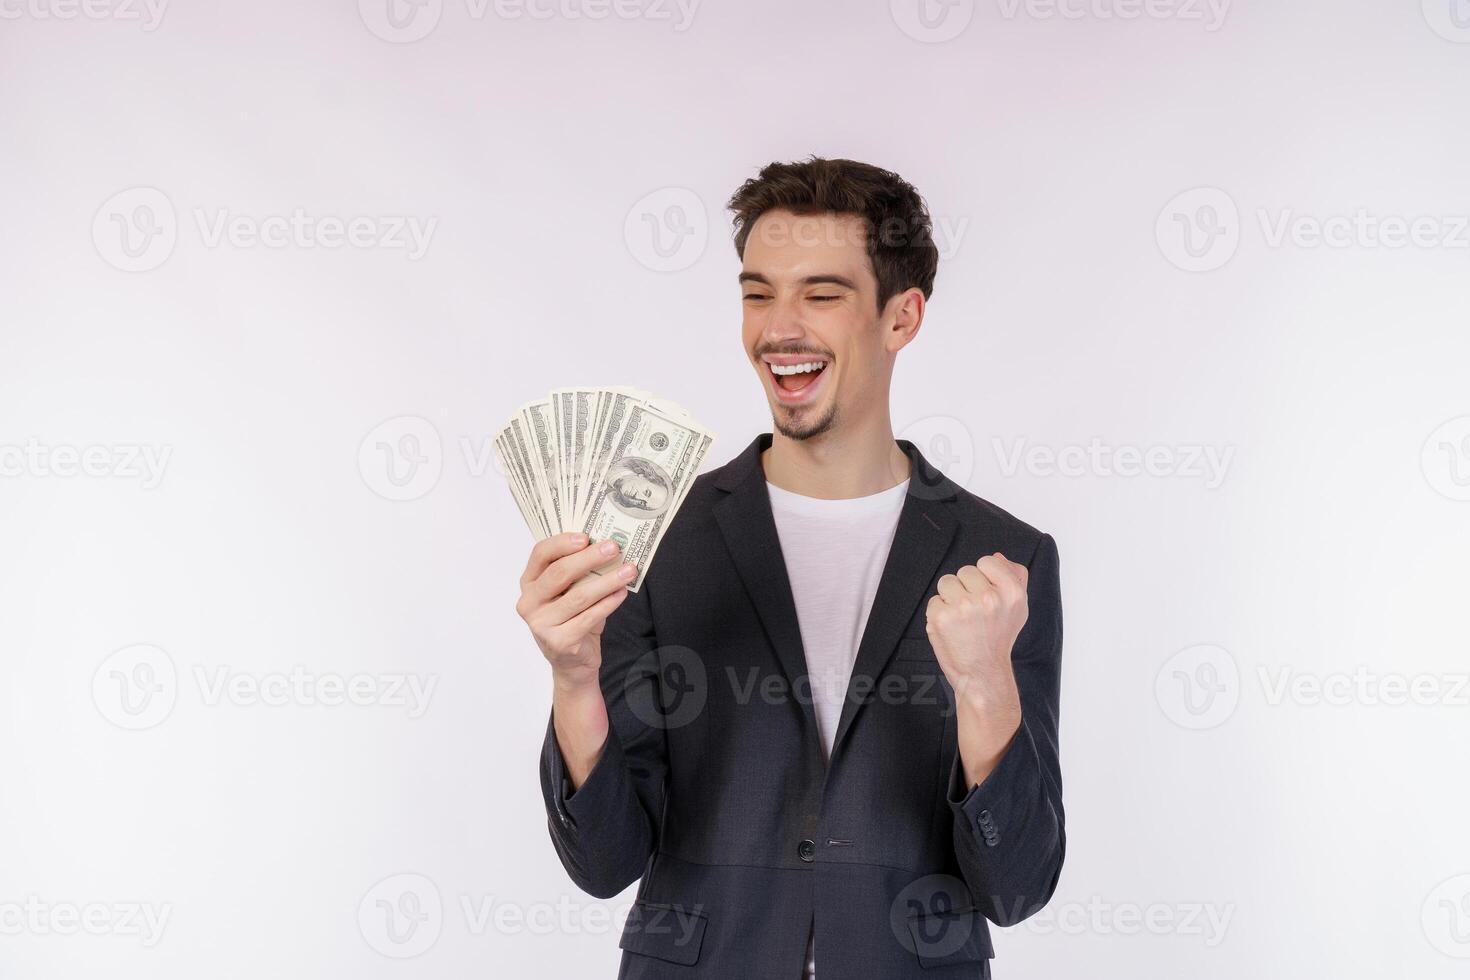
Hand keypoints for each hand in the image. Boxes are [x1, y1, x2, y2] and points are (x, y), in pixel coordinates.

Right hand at [517, 532, 636, 688]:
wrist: (572, 662)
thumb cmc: (572, 619)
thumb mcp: (569, 592)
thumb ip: (578, 572)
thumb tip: (606, 546)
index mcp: (529, 583)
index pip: (540, 554)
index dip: (563, 543)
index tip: (587, 537)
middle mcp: (529, 603)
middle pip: (559, 573)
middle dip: (590, 558)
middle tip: (613, 548)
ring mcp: (541, 624)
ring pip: (579, 596)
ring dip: (607, 581)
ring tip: (628, 570)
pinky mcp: (559, 642)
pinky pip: (589, 617)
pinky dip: (609, 603)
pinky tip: (621, 593)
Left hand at [925, 552, 1029, 709]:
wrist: (983, 672)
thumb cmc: (999, 638)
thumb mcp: (1017, 608)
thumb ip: (1013, 577)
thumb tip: (998, 556)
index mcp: (1012, 592)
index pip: (988, 561)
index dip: (983, 577)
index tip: (986, 595)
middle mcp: (990, 598)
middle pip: (965, 571)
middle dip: (966, 588)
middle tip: (974, 612)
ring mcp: (964, 607)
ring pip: (947, 582)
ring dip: (950, 598)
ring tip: (962, 619)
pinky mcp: (942, 617)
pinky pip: (934, 600)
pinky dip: (939, 614)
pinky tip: (952, 628)